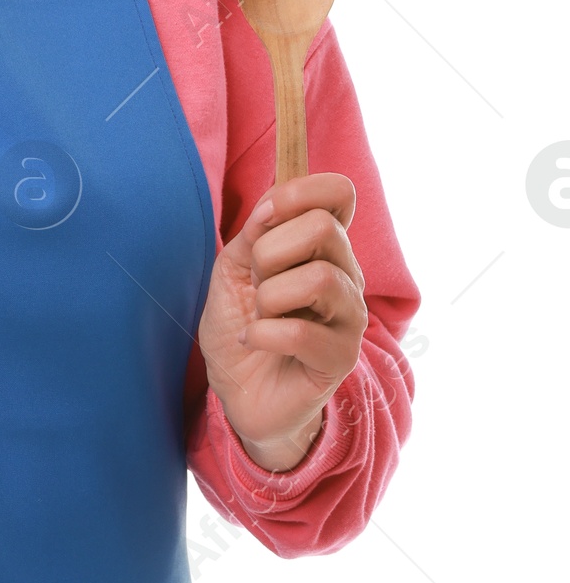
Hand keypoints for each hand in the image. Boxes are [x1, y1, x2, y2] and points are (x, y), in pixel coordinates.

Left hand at [197, 172, 368, 471]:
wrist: (240, 391)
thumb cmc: (241, 322)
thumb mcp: (234, 268)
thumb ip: (254, 233)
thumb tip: (272, 204)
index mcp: (323, 247)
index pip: (340, 193)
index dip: (300, 191)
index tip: (265, 216)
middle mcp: (345, 276)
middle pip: (324, 228)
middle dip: (270, 252)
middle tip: (257, 283)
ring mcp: (349, 318)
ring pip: (319, 278)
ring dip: (270, 296)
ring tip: (261, 315)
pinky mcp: (340, 359)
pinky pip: (302, 332)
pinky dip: (262, 334)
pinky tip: (255, 341)